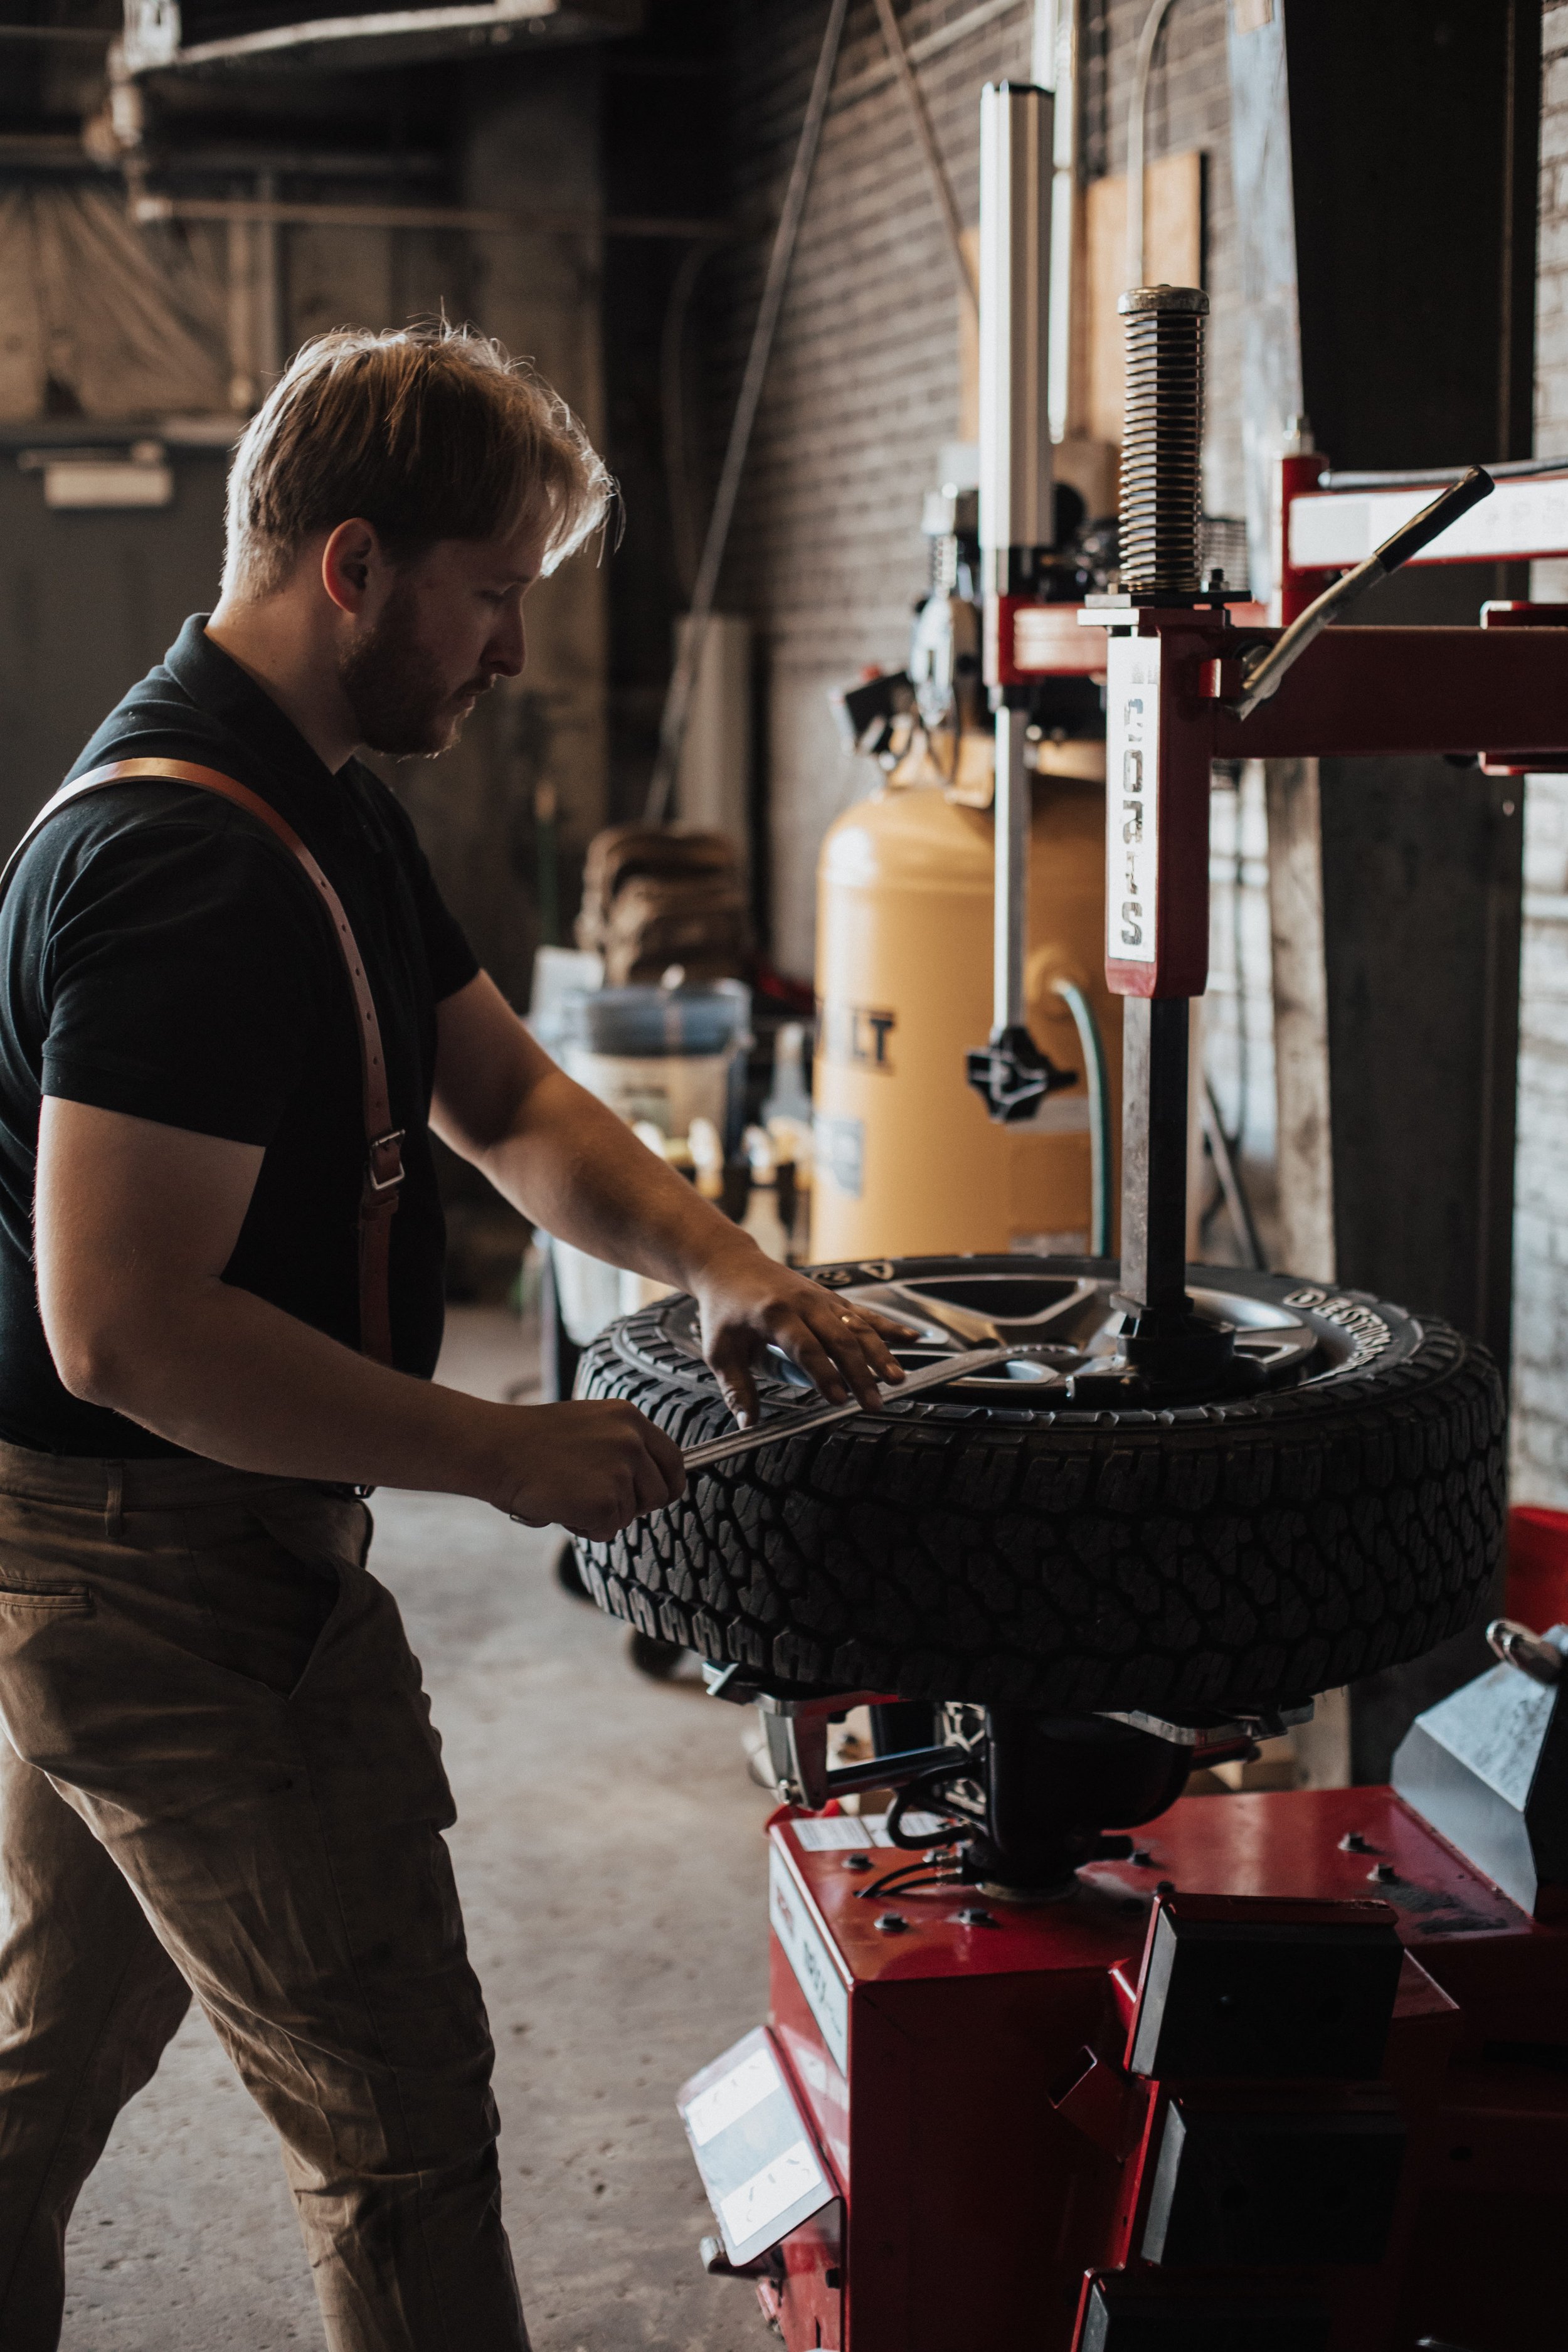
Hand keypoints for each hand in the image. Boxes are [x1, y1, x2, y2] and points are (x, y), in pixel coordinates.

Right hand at [497, 1400, 685, 1540]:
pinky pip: (608, 1531)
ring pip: (631, 1515)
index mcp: (630, 1417)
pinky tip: (561, 1507)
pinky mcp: (606, 1501)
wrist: (496, 1448)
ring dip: (604, 1516)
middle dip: (632, 1506)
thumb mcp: (589, 1426)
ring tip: (569, 1496)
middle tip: (594, 1499)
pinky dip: (584, 1528)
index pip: (674, 1460)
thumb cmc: (531, 1442)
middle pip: (660, 1494)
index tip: (653, 1498)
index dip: (666, 1485)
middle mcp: (632, 1440)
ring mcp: (621, 1470)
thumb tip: (643, 1482)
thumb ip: (619, 1446)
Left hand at [689, 1237, 914, 1427]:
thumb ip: (737, 1388)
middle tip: (873, 1403)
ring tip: (897, 1380)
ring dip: (880, 1354)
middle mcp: (803, 1303)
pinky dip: (889, 1326)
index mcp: (774, 1315)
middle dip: (860, 1374)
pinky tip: (912, 1338)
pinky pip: (864, 1313)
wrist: (730, 1264)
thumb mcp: (719, 1351)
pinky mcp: (831, 1298)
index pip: (805, 1348)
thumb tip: (749, 1423)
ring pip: (858, 1326)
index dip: (823, 1374)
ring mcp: (821, 1299)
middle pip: (840, 1340)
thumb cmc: (724, 1310)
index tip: (837, 1400)